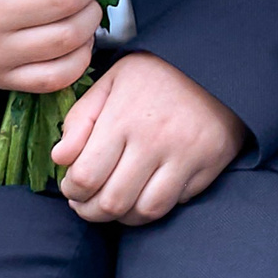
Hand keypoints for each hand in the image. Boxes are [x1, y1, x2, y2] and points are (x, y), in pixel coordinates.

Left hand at [51, 52, 246, 224]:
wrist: (217, 62)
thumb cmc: (157, 73)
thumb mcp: (112, 81)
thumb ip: (80, 118)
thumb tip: (60, 159)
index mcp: (123, 118)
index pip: (85, 178)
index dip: (72, 191)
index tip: (73, 186)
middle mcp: (154, 140)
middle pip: (112, 203)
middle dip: (91, 211)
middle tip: (88, 203)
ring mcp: (186, 155)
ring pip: (146, 212)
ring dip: (124, 216)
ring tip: (116, 202)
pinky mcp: (210, 163)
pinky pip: (176, 203)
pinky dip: (156, 205)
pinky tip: (146, 191)